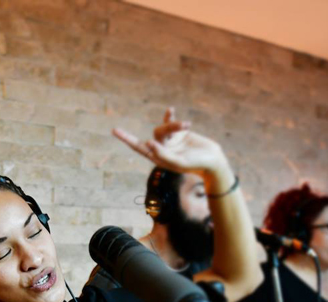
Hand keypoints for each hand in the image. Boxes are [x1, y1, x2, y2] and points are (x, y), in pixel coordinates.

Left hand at [113, 107, 230, 183]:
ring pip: (165, 127)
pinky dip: (170, 117)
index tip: (114, 130)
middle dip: (168, 128)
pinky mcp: (180, 133)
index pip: (139, 147)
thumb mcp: (179, 162)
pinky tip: (170, 110)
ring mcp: (171, 141)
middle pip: (157, 134)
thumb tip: (147, 143)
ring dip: (175, 124)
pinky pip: (171, 122)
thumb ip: (163, 154)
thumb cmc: (196, 164)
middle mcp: (162, 149)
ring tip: (188, 125)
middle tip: (185, 126)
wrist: (213, 160)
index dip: (127, 139)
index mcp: (158, 158)